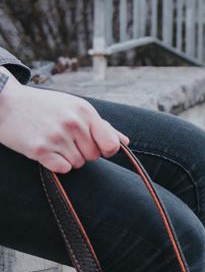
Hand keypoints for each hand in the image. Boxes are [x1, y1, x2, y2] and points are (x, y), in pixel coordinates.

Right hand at [0, 72, 128, 172]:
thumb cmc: (45, 107)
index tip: (95, 146)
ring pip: (78, 164)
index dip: (106, 150)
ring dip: (67, 158)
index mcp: (85, 111)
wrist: (4, 102)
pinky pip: (63, 169)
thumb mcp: (74, 108)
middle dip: (82, 152)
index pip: (111, 145)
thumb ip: (101, 126)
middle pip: (93, 157)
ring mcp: (56, 136)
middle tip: (63, 139)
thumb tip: (125, 142)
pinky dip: (55, 164)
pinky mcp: (40, 149)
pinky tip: (45, 150)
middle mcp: (73, 123)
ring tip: (52, 141)